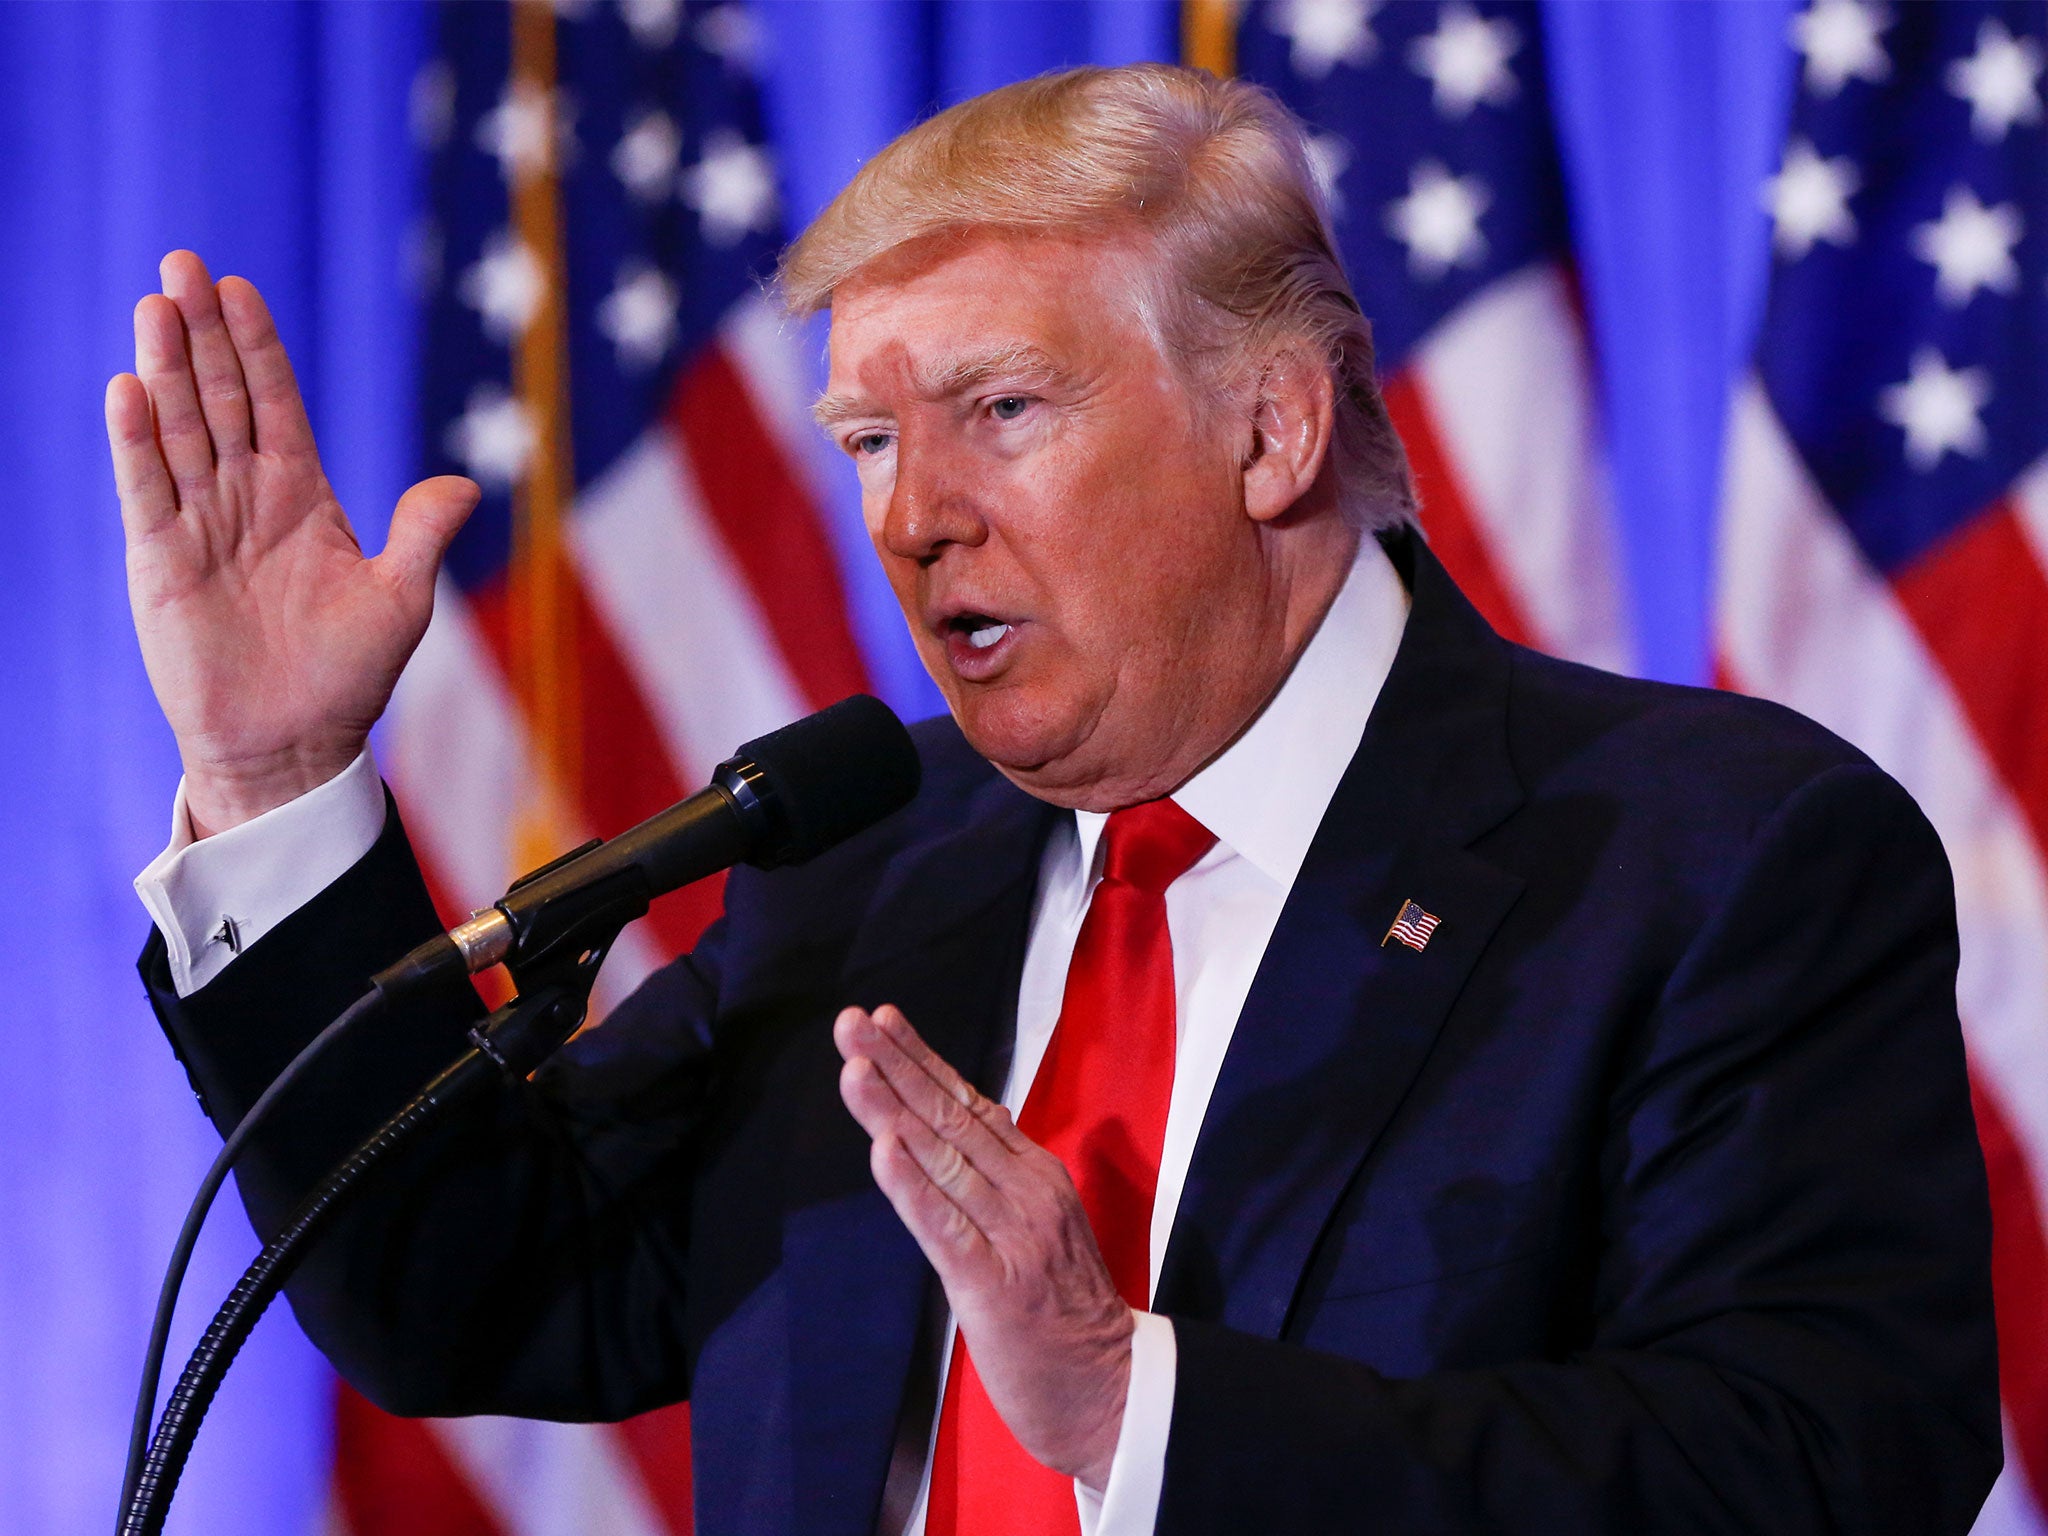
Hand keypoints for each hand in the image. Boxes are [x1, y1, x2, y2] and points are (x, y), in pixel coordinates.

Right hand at [106, 251, 478, 836]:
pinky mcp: (162, 563)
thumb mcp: (400, 601)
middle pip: (219, 399)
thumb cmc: (347, 678)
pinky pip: (146, 491)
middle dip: (203, 333)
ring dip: (166, 368)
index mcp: (303, 499)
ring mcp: (200, 526)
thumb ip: (421, 534)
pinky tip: (128, 389)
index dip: (259, 348)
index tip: (241, 288)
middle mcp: (245, 500)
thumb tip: (465, 484)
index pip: (276, 405)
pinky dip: (136, 443)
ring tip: (154, 304)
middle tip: (180, 263)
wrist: (294, 745)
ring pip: (178, 431)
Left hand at [834, 1004, 1132, 1491]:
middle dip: (895, 1065)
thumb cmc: (1066, 1312)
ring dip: (892, 1109)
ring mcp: (1010, 1233)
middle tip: (850, 1022)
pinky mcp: (991, 1282)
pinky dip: (910, 1184)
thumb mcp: (1041, 1225)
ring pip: (941, 1158)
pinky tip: (883, 1148)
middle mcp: (1025, 1191)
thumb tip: (963, 1118)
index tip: (881, 1019)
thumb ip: (1001, 1174)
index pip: (968, 1103)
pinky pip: (942, 1225)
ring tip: (854, 1067)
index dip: (921, 1059)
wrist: (1110, 1389)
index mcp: (1035, 1174)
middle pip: (949, 1116)